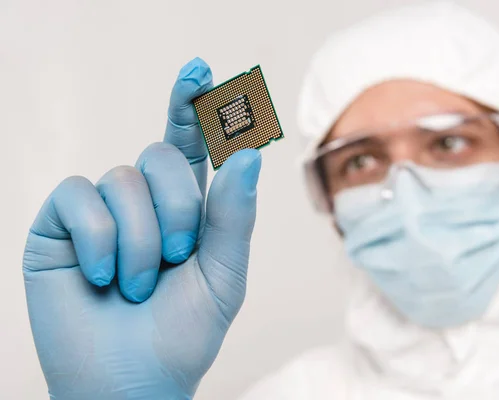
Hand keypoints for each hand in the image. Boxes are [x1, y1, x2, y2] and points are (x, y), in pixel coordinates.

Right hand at [22, 58, 260, 399]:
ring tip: (137, 285)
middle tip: (174, 259)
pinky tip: (100, 276)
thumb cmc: (183, 332)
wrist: (132, 381)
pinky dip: (98, 239)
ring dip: (139, 241)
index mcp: (184, 206)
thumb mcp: (223, 275)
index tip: (199, 69)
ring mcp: (99, 209)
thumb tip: (250, 153)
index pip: (189, 143)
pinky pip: (77, 196)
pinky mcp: (59, 224)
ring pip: (122, 180)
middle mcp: (142, 200)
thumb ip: (234, 215)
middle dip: (177, 209)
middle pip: (161, 156)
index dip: (191, 104)